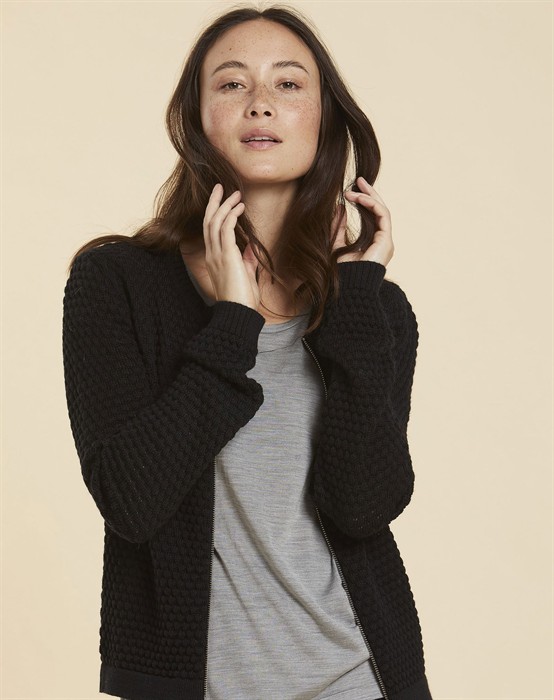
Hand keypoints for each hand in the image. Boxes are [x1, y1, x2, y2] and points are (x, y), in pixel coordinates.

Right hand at [203, 184, 259, 310]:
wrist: (239, 313)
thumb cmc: (242, 299)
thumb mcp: (246, 275)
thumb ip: (246, 260)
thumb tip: (251, 247)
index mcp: (214, 259)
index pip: (210, 231)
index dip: (216, 214)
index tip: (224, 201)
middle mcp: (212, 255)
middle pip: (208, 222)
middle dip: (214, 203)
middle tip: (221, 187)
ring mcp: (217, 255)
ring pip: (215, 222)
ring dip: (225, 206)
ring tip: (235, 194)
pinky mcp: (226, 256)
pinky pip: (224, 229)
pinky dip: (231, 216)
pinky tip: (239, 208)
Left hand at [332, 176, 393, 267]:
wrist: (347, 287)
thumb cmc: (342, 272)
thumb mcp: (336, 244)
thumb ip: (338, 228)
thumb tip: (339, 207)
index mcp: (374, 243)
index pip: (372, 216)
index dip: (364, 201)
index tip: (351, 191)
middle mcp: (383, 241)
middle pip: (379, 211)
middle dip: (369, 193)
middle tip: (358, 180)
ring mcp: (386, 241)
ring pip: (382, 211)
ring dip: (368, 197)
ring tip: (354, 188)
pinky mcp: (386, 240)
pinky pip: (382, 215)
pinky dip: (371, 204)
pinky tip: (358, 198)